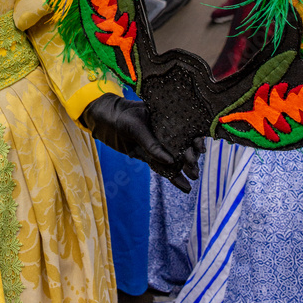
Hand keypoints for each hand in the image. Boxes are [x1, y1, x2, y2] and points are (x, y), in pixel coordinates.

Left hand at [81, 93, 203, 192]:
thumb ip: (151, 143)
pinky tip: (185, 187)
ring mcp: (157, 144)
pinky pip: (163, 168)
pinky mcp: (148, 156)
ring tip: (194, 178)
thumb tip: (170, 161)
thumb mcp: (135, 126)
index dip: (195, 139)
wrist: (103, 119)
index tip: (200, 149)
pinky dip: (173, 177)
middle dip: (191, 158)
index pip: (185, 129)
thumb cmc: (120, 115)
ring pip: (175, 159)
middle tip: (194, 169)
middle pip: (183, 146)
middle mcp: (164, 131)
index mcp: (166, 118)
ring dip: (185, 169)